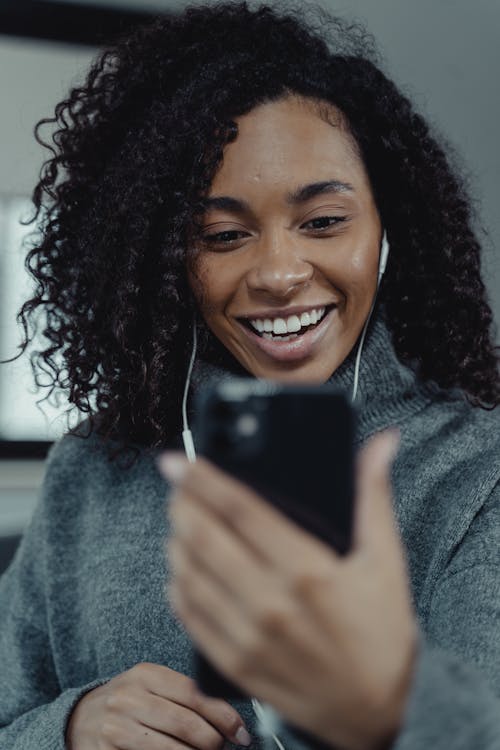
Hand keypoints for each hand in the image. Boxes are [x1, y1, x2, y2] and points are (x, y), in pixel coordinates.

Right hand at [65, 662, 251, 749]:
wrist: (79, 719)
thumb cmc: (125, 702)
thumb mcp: (149, 686)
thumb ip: (183, 694)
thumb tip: (227, 716)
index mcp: (146, 675)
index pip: (194, 693)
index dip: (223, 714)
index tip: (240, 731)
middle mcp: (129, 697)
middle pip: (185, 724)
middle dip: (213, 741)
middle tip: (223, 747)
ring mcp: (116, 726)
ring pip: (171, 749)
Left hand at [159, 429, 417, 749]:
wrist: (380, 713)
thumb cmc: (382, 633)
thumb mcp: (385, 559)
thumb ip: (373, 496)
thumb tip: (380, 444)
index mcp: (307, 570)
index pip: (241, 510)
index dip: (203, 479)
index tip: (179, 460)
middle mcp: (271, 603)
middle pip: (204, 537)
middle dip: (181, 502)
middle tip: (176, 485)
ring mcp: (248, 636)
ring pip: (189, 573)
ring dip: (175, 539)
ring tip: (178, 520)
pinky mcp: (235, 663)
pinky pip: (190, 615)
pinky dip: (178, 584)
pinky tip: (181, 567)